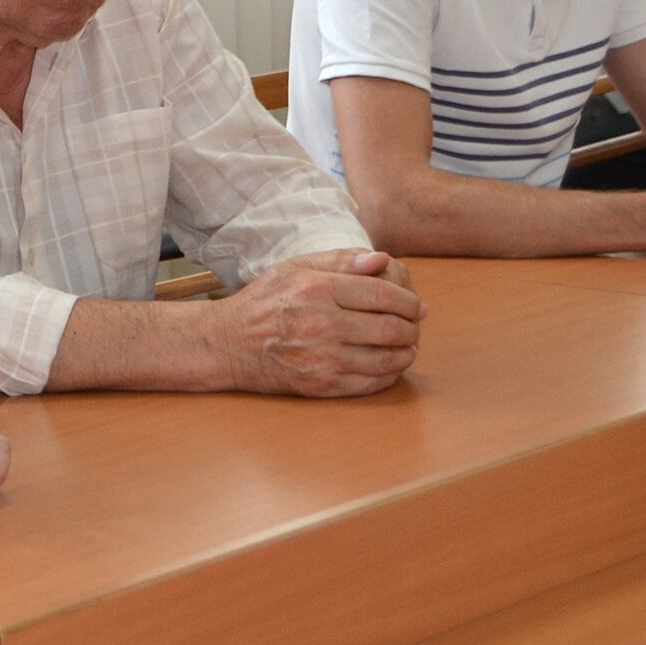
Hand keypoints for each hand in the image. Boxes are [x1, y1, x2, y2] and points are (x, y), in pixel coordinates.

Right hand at [207, 249, 422, 396]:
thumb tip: (381, 259)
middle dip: (412, 328)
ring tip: (408, 346)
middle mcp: (321, 324)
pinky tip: (389, 365)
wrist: (228, 344)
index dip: (408, 301)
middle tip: (415, 326)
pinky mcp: (320, 385)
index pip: (382, 295)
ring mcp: (321, 358)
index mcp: (317, 290)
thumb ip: (339, 260)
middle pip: (390, 328)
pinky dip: (389, 374)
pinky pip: (370, 383)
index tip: (417, 306)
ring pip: (386, 359)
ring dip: (406, 353)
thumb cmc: (264, 302)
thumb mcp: (294, 268)